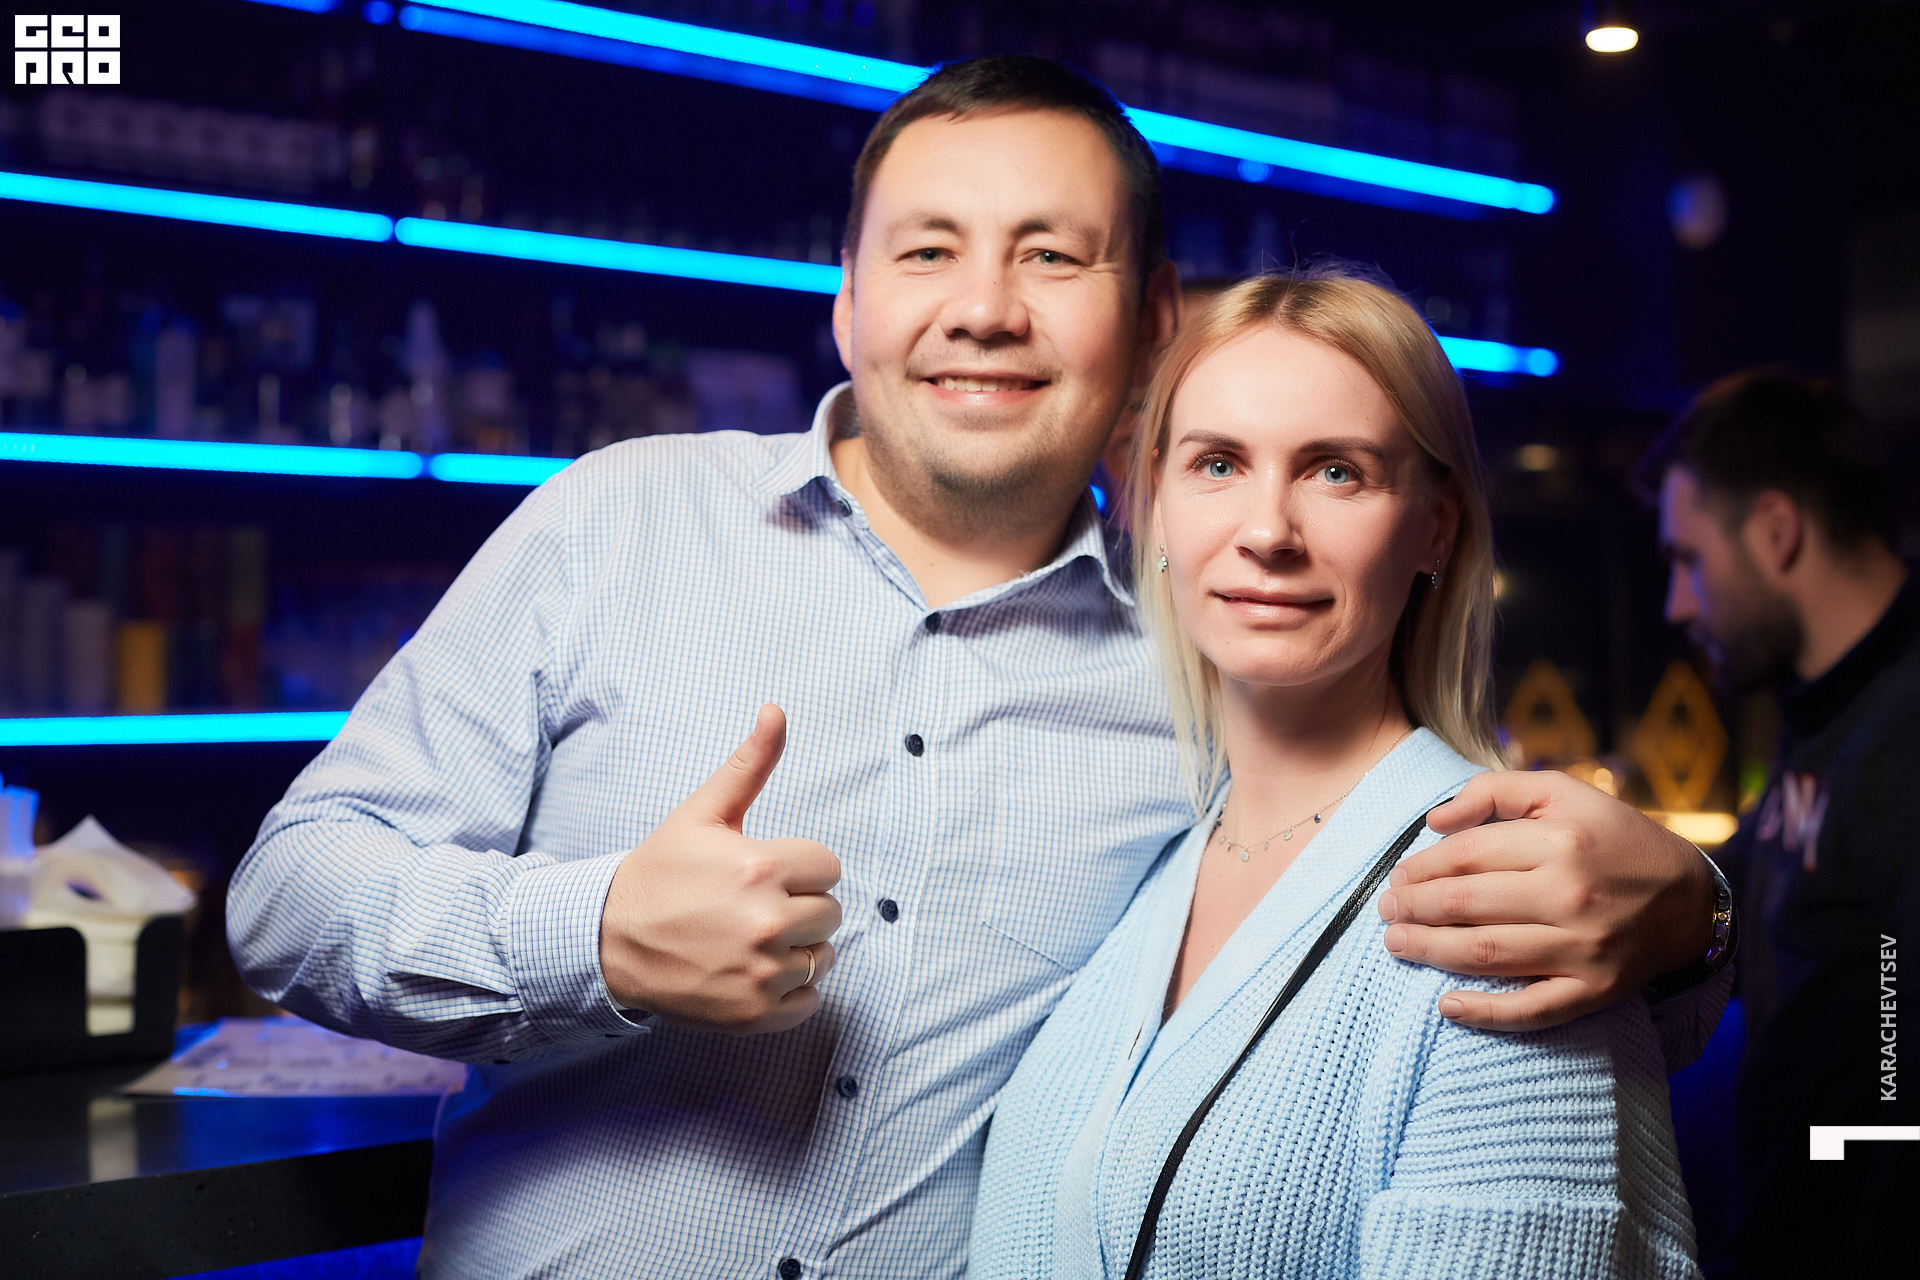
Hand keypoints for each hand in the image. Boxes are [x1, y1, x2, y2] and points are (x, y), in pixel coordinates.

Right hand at [599, 704, 841, 1034]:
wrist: (608, 941)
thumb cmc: (659, 874)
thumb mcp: (702, 814)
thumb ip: (749, 765)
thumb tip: (776, 711)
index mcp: (761, 867)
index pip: (828, 868)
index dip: (799, 868)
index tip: (764, 873)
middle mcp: (767, 922)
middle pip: (831, 912)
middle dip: (800, 906)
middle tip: (754, 906)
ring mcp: (762, 972)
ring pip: (823, 956)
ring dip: (797, 948)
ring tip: (752, 938)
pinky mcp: (754, 1013)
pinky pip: (809, 1000)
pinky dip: (791, 991)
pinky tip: (754, 971)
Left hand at [1375, 770, 1713, 1031]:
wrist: (1690, 900)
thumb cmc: (1614, 839)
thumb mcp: (1564, 792)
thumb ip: (1496, 791)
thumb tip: (1434, 820)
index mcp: (1560, 841)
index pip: (1467, 856)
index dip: (1422, 867)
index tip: (1397, 877)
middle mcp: (1570, 895)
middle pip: (1468, 904)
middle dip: (1415, 908)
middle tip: (1386, 911)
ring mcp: (1583, 948)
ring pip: (1487, 954)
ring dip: (1431, 952)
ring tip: (1396, 944)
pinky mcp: (1595, 991)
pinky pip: (1532, 1009)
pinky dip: (1486, 1013)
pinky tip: (1446, 1006)